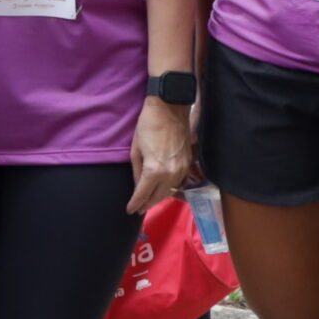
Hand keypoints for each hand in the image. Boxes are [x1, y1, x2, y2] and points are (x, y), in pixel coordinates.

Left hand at [128, 95, 192, 214]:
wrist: (170, 108)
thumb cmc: (148, 125)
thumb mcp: (135, 150)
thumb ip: (137, 171)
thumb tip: (137, 186)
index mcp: (154, 170)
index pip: (143, 194)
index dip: (135, 203)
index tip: (129, 210)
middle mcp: (170, 173)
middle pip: (158, 196)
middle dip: (147, 203)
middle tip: (138, 208)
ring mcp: (182, 169)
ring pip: (170, 190)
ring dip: (159, 197)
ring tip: (148, 201)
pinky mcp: (188, 163)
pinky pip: (178, 181)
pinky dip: (169, 187)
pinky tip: (162, 189)